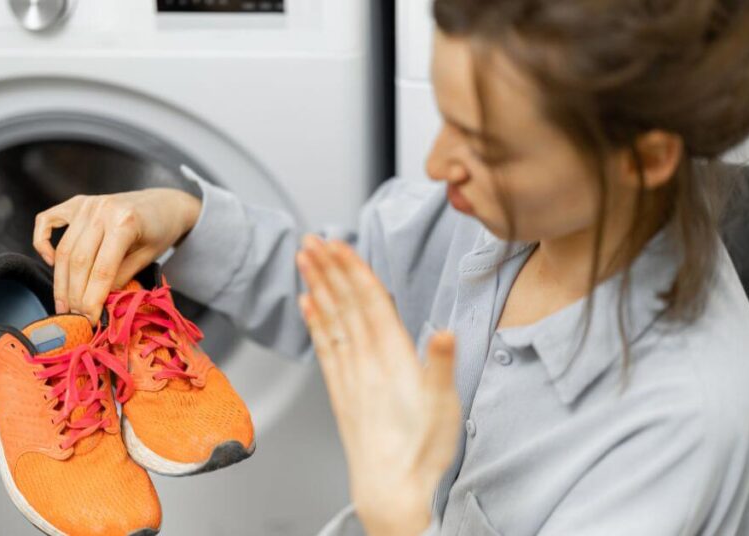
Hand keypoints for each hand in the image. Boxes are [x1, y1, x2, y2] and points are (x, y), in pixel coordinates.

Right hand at [33, 188, 201, 323]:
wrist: (164, 203)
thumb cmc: (160, 231)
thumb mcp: (148, 258)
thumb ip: (121, 278)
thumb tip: (97, 303)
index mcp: (125, 222)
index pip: (102, 269)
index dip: (93, 298)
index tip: (90, 319)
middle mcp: (102, 210)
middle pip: (78, 261)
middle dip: (75, 294)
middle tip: (75, 316)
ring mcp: (87, 204)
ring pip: (64, 249)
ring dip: (61, 281)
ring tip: (64, 304)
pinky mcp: (77, 202)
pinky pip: (47, 221)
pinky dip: (42, 242)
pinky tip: (52, 262)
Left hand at [295, 235, 460, 535]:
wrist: (391, 491)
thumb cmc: (422, 451)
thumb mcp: (444, 408)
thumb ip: (440, 367)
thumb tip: (444, 333)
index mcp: (392, 358)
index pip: (369, 302)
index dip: (351, 270)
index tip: (336, 242)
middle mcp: (366, 362)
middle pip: (344, 304)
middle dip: (328, 268)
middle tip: (310, 238)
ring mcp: (350, 377)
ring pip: (331, 320)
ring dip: (317, 286)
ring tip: (303, 259)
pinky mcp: (342, 393)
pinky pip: (324, 348)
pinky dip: (314, 322)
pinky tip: (306, 305)